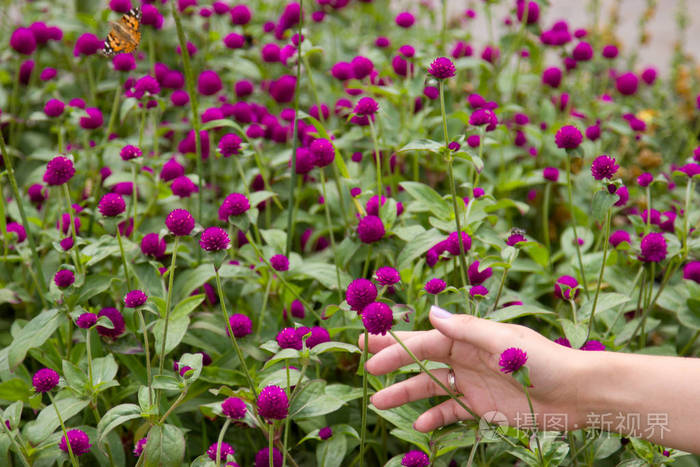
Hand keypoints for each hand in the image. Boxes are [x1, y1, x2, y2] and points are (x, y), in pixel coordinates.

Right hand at [359, 306, 587, 431]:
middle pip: (422, 358)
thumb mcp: (503, 342)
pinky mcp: (482, 406)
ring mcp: (473, 382)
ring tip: (378, 402)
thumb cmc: (544, 361)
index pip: (426, 338)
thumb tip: (430, 313)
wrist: (578, 394)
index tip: (368, 346)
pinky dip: (434, 416)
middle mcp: (467, 356)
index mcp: (470, 336)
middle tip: (363, 364)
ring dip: (405, 393)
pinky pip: (451, 410)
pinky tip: (419, 424)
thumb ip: (465, 329)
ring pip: (431, 386)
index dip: (397, 343)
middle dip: (393, 360)